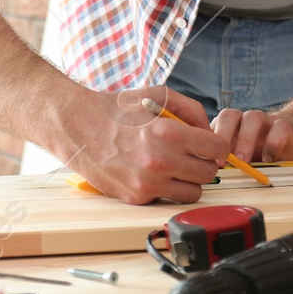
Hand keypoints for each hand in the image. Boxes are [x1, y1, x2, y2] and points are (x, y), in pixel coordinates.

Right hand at [56, 86, 229, 204]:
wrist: (76, 127)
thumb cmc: (114, 109)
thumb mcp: (154, 95)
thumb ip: (190, 108)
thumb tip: (209, 129)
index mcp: (167, 134)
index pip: (217, 149)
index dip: (216, 144)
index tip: (209, 143)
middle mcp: (159, 162)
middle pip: (208, 173)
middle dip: (203, 161)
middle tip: (189, 152)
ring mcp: (148, 184)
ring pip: (193, 192)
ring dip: (189, 179)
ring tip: (173, 164)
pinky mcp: (136, 197)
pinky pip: (168, 198)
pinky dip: (166, 187)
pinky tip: (152, 171)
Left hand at [211, 107, 292, 163]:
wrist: (292, 143)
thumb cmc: (260, 153)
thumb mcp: (238, 159)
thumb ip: (224, 162)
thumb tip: (204, 176)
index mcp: (229, 125)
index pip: (212, 123)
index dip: (206, 139)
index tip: (203, 159)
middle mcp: (245, 120)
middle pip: (229, 115)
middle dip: (222, 136)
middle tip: (220, 161)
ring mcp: (265, 121)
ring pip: (252, 118)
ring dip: (245, 140)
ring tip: (243, 162)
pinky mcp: (285, 126)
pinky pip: (279, 128)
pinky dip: (273, 143)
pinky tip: (269, 159)